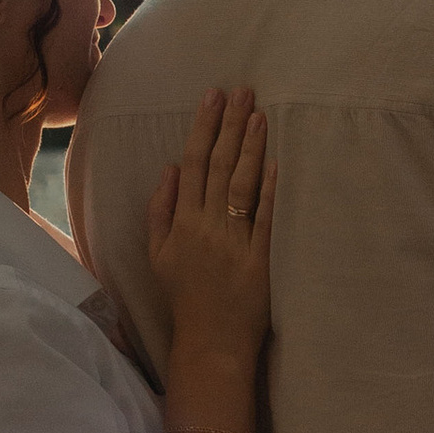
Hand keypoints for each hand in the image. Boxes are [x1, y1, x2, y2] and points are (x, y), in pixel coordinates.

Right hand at [147, 86, 273, 358]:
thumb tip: (169, 168)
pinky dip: (270, 189)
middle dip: (229, 125)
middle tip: (241, 90)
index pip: (192, 163)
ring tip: (259, 113)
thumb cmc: (184, 296)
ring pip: (240, 184)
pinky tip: (276, 161)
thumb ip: (159, 209)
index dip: (204, 127)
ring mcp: (233, 241)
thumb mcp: (157, 254)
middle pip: (218, 166)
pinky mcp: (259, 259)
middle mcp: (205, 226)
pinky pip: (264, 218)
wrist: (210, 341)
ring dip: (250, 147)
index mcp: (180, 222)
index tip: (213, 96)